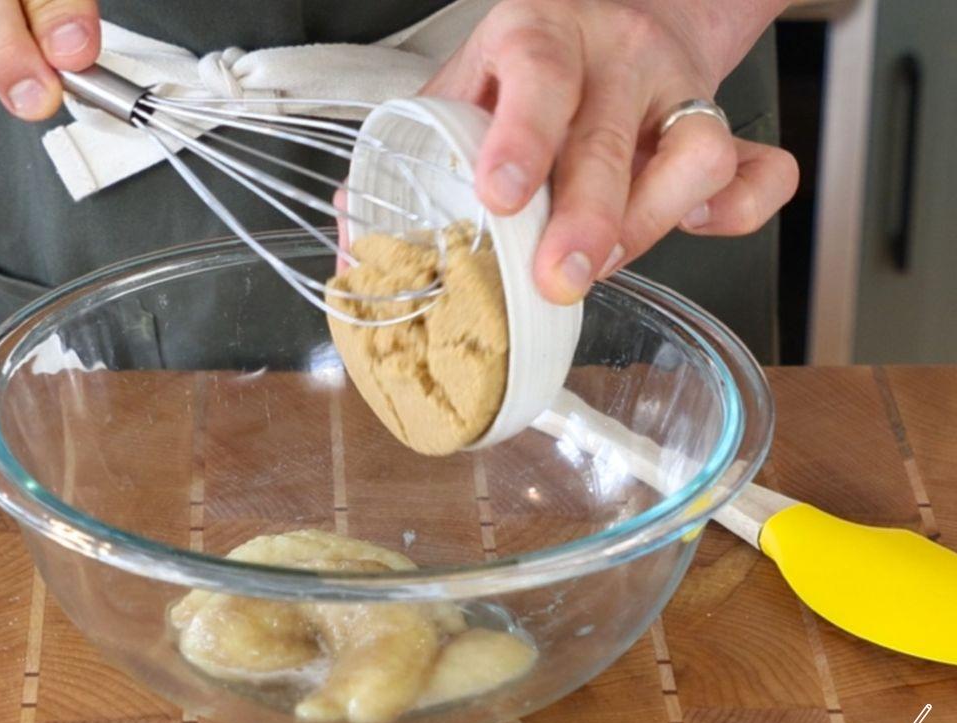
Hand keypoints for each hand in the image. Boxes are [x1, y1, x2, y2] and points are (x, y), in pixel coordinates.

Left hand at [424, 0, 799, 303]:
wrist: (623, 16)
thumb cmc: (531, 70)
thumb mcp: (468, 84)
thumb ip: (427, 150)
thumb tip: (375, 242)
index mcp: (542, 34)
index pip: (539, 73)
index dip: (520, 138)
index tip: (499, 197)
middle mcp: (620, 54)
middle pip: (611, 138)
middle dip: (586, 220)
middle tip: (558, 278)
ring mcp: (680, 89)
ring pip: (699, 153)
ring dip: (651, 222)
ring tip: (605, 260)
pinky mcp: (725, 127)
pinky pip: (764, 171)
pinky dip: (740, 211)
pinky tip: (694, 227)